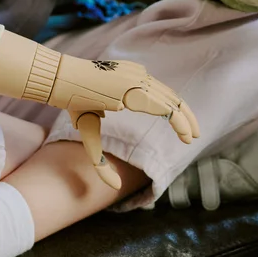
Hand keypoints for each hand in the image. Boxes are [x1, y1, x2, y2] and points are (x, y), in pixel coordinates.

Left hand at [49, 56, 200, 188]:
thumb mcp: (85, 134)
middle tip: (195, 137)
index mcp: (129, 95)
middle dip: (186, 119)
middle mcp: (136, 80)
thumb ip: (100, 163)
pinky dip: (167, 98)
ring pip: (166, 90)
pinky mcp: (133, 68)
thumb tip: (116, 188)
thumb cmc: (74, 105)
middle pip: (172, 99)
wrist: (62, 74)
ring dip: (179, 108)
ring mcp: (136, 71)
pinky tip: (171, 110)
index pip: (165, 109)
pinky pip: (155, 84)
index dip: (180, 125)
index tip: (188, 140)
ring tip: (188, 125)